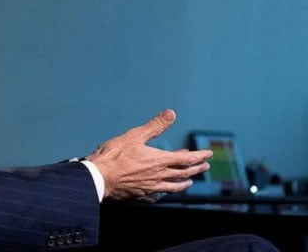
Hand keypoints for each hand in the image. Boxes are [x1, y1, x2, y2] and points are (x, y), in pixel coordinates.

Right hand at [84, 109, 212, 201]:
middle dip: (196, 169)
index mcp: (159, 160)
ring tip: (189, 181)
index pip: (186, 159)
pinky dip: (167, 190)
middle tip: (205, 166)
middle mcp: (159, 176)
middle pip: (183, 174)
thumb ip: (154, 126)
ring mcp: (151, 187)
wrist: (99, 178)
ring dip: (184, 182)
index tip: (208, 154)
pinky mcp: (141, 194)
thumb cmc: (114, 156)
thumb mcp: (135, 135)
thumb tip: (171, 114)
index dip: (199, 156)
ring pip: (174, 186)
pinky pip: (160, 193)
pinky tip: (165, 190)